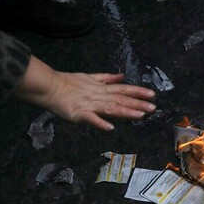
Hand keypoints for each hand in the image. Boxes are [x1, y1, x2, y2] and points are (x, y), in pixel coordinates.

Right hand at [14, 56, 156, 130]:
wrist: (50, 86)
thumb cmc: (68, 82)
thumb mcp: (90, 77)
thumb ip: (107, 78)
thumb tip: (121, 76)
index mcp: (102, 88)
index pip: (123, 89)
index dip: (138, 92)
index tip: (152, 94)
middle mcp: (99, 96)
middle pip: (121, 99)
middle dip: (138, 103)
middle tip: (153, 108)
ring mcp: (90, 105)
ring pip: (111, 108)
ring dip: (126, 111)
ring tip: (140, 115)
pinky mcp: (79, 114)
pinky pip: (91, 119)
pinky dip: (100, 123)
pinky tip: (110, 127)